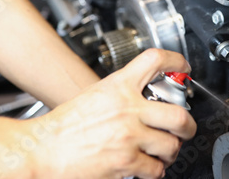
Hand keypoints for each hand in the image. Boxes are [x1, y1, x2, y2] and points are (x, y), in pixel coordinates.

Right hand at [31, 49, 196, 178]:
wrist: (40, 150)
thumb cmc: (62, 126)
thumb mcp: (94, 97)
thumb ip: (120, 94)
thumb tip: (143, 97)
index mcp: (118, 87)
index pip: (154, 60)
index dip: (175, 61)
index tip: (183, 67)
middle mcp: (127, 110)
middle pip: (178, 114)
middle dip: (188, 125)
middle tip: (186, 127)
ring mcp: (129, 137)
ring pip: (171, 145)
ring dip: (170, 151)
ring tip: (162, 151)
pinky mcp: (125, 163)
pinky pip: (155, 169)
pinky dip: (155, 170)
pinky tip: (147, 166)